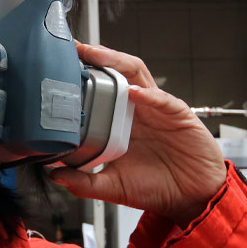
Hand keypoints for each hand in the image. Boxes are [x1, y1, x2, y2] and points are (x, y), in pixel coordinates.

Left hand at [47, 43, 226, 226]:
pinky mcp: (179, 116)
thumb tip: (54, 176)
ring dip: (117, 62)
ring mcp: (158, 109)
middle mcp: (137, 109)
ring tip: (97, 56)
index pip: (100, 89)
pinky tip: (133, 92)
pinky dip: (148, 94)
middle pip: (117, 72)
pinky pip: (163, 100)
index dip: (82, 76)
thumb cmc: (157, 187)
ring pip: (138, 75)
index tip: (58, 69)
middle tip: (74, 49)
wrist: (192, 198)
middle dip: (97, 57)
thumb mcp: (113, 187)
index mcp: (120, 121)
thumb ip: (84, 183)